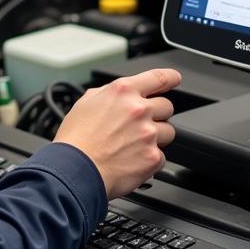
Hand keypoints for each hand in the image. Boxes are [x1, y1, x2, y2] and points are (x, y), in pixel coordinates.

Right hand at [54, 68, 180, 199]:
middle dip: (156, 115)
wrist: (75, 171)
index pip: (157, 77)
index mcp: (123, 92)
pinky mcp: (153, 157)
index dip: (170, 77)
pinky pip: (161, 156)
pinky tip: (132, 161)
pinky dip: (150, 160)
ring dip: (156, 138)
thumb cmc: (76, 140)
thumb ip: (108, 94)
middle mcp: (139, 110)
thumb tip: (119, 95)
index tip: (175, 78)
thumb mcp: (85, 103)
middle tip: (139, 126)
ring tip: (133, 146)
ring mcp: (148, 134)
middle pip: (167, 107)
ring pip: (168, 132)